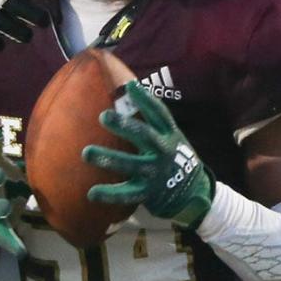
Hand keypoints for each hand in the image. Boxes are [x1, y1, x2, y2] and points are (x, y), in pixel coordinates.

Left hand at [83, 80, 213, 228]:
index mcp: (170, 135)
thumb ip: (152, 122)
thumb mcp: (171, 137)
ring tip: (86, 152)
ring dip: (109, 159)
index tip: (130, 86)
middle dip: (125, 126)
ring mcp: (156, 173)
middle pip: (145, 136)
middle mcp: (164, 152)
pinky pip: (127, 194)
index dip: (146, 100)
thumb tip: (128, 91)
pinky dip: (109, 194)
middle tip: (103, 116)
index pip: (160, 114)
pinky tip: (91, 193)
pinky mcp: (148, 192)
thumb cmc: (173, 157)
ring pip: (132, 165)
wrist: (193, 193)